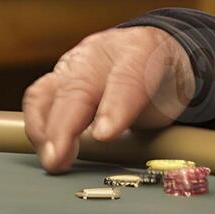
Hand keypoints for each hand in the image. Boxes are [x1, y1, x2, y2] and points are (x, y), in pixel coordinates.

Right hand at [23, 26, 194, 173]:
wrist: (151, 50)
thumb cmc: (162, 78)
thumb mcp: (176, 94)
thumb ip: (160, 120)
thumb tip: (144, 163)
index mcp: (140, 51)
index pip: (126, 78)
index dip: (114, 107)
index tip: (104, 135)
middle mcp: (100, 54)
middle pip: (77, 88)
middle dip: (65, 126)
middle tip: (59, 159)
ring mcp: (74, 64)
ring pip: (47, 92)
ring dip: (44, 130)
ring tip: (52, 160)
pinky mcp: (56, 78)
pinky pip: (37, 99)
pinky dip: (37, 127)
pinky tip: (45, 149)